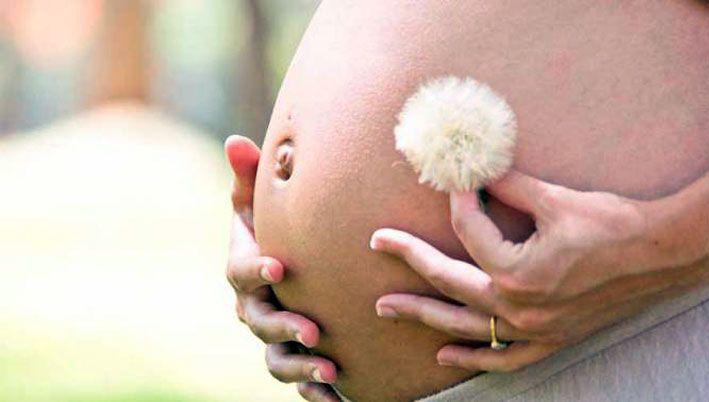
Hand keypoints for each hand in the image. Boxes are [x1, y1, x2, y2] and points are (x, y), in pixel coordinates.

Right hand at [225, 135, 338, 400]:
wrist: (293, 269)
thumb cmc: (278, 231)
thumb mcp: (263, 206)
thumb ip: (250, 178)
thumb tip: (236, 140)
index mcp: (245, 269)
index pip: (240, 272)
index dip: (255, 270)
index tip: (279, 267)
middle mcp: (254, 307)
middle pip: (257, 322)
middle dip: (281, 326)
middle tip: (311, 329)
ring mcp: (272, 336)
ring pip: (274, 360)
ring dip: (299, 368)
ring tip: (327, 370)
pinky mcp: (296, 357)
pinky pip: (298, 381)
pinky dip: (314, 394)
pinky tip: (336, 399)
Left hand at [370, 170, 708, 371]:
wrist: (661, 254)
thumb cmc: (612, 224)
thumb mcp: (555, 199)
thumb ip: (508, 184)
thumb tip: (476, 167)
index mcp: (516, 271)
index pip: (468, 232)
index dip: (457, 200)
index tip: (453, 182)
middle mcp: (519, 306)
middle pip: (449, 283)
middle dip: (408, 263)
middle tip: (378, 245)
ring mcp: (533, 328)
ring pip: (466, 326)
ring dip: (423, 315)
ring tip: (387, 308)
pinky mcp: (550, 338)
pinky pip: (505, 357)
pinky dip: (475, 358)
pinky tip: (446, 356)